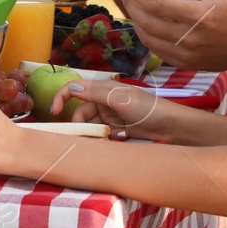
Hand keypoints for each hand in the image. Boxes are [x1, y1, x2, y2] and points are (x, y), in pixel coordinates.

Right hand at [54, 80, 177, 140]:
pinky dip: (103, 138)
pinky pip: (101, 134)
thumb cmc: (149, 109)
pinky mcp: (117, 129)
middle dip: (79, 123)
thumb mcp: (121, 100)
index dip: (61, 98)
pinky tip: (117, 139)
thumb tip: (72, 88)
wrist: (173, 127)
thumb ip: (96, 94)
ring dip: (92, 133)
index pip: (74, 89)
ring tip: (106, 138)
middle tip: (86, 135)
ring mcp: (110, 116)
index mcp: (103, 88)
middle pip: (80, 111)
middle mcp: (104, 101)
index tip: (53, 113)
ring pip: (89, 125)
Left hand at [117, 0, 226, 70]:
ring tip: (133, 6)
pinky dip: (147, 37)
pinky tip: (146, 24)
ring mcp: (187, 54)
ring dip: (136, 21)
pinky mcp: (186, 64)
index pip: (156, 3)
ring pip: (148, 38)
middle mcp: (190, 38)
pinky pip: (157, 51)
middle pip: (147, 21)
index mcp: (198, 16)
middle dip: (131, 4)